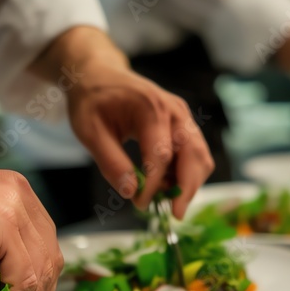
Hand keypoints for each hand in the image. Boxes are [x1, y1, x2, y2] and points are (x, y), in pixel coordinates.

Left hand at [30, 27, 212, 218]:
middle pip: (194, 156)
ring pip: (200, 157)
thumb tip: (131, 193)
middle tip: (171, 215)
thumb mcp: (89, 132)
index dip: (154, 186)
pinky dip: (186, 174)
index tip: (139, 204)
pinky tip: (165, 184)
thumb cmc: (92, 101)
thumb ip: (110, 162)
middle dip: (186, 189)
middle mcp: (175, 111)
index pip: (161, 156)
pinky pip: (195, 154)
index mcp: (151, 108)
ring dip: (188, 183)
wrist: (99, 75)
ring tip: (163, 198)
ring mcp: (183, 117)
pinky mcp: (184, 125)